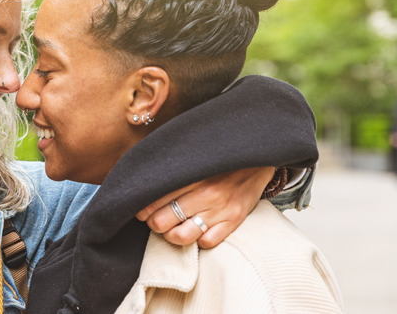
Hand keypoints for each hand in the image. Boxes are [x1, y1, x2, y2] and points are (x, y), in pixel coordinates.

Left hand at [135, 166, 274, 248]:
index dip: (142, 209)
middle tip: (157, 218)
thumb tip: (140, 174)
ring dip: (172, 235)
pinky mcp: (234, 220)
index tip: (142, 209)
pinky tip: (197, 229)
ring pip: (181, 236)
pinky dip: (198, 240)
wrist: (256, 157)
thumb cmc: (217, 159)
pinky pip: (207, 242)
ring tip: (173, 227)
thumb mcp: (192, 155)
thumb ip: (169, 166)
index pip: (152, 200)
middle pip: (161, 222)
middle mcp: (205, 193)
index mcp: (190, 174)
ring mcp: (220, 209)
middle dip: (154, 223)